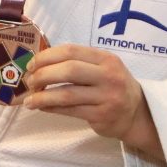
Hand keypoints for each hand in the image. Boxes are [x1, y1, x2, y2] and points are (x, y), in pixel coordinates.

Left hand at [23, 45, 163, 160]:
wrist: (137, 113)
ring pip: (67, 94)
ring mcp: (107, 97)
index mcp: (105, 59)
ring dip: (43, 97)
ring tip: (29, 101)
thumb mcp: (102, 68)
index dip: (46, 57)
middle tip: (30, 82)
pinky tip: (42, 107)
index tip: (31, 65)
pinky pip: (70, 110)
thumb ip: (77, 63)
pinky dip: (51, 108)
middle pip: (69, 70)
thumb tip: (38, 65)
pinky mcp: (102, 115)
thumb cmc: (112, 86)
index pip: (70, 51)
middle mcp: (109, 75)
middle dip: (43, 75)